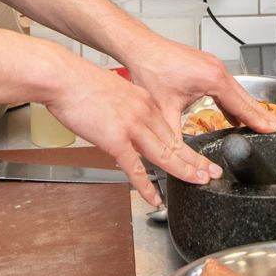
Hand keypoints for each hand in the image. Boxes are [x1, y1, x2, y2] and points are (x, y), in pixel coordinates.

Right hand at [42, 53, 223, 206]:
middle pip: (175, 142)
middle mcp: (144, 113)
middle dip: (196, 161)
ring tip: (199, 183)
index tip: (198, 156)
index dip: (186, 146)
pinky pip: (135, 169)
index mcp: (144, 101)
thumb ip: (125, 111)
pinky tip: (154, 197)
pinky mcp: (116, 140)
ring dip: (185, 171)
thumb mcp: (114, 93)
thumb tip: (125, 127)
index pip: (170, 129)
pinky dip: (147, 186)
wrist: (63, 77)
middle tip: (212, 173)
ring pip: (165, 155)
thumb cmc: (80, 84)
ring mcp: (132, 127)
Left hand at [122, 35, 275, 134]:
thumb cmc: (150, 70)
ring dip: (249, 107)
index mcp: (213, 79)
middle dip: (262, 113)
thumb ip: (175, 138)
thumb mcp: (164, 111)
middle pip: (246, 96)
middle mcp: (217, 70)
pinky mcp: (206, 67)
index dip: (258, 120)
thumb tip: (179, 160)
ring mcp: (213, 66)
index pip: (242, 104)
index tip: (273, 129)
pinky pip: (227, 87)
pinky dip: (234, 102)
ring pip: (237, 91)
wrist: (140, 48)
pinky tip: (235, 115)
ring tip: (263, 122)